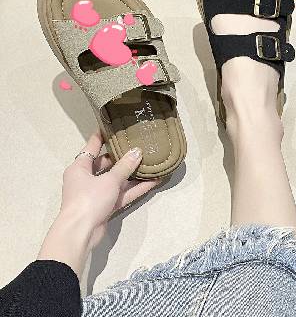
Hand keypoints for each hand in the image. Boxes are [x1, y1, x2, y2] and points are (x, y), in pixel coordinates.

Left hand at [38, 131, 160, 276]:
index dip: (102, 136)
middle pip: (107, 163)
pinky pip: (123, 193)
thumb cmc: (89, 199)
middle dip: (123, 156)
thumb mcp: (109, 180)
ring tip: (151, 162)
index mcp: (80, 167)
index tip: (113, 126)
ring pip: (118, 180)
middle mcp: (87, 178)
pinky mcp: (106, 206)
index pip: (92, 146)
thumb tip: (137, 152)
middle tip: (139, 144)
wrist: (80, 233)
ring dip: (133, 174)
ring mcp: (97, 193)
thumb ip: (124, 166)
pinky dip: (135, 188)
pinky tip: (153, 181)